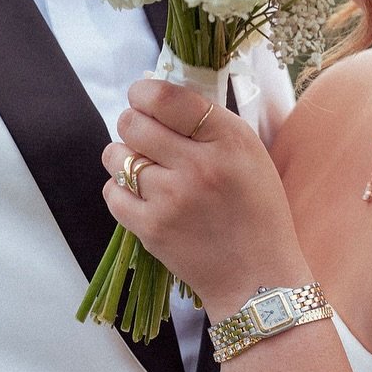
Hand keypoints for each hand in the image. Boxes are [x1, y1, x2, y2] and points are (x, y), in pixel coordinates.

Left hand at [102, 78, 308, 318]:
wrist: (258, 279)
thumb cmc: (257, 212)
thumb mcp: (250, 155)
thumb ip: (209, 124)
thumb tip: (157, 95)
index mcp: (229, 140)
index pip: (167, 97)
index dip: (144, 92)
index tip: (141, 97)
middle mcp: (198, 165)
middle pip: (133, 123)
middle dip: (131, 123)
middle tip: (141, 133)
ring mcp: (171, 199)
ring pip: (117, 156)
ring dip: (123, 156)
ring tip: (141, 166)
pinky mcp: (151, 229)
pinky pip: (113, 192)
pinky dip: (120, 190)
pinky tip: (140, 195)